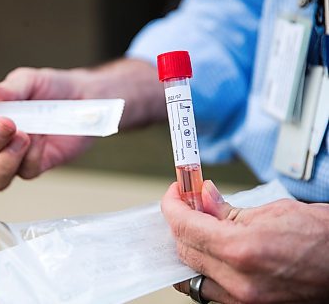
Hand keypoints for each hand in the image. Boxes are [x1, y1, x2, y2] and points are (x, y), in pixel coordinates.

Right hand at [0, 67, 94, 190]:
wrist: (84, 96)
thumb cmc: (49, 88)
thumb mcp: (26, 82)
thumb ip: (2, 90)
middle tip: (6, 122)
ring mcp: (18, 158)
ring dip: (5, 159)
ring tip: (23, 136)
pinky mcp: (39, 165)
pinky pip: (28, 171)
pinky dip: (32, 156)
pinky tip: (42, 139)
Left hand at [162, 180, 328, 303]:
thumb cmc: (321, 237)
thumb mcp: (272, 210)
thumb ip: (227, 209)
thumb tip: (202, 197)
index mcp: (241, 250)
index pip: (185, 227)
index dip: (173, 205)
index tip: (174, 193)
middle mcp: (237, 282)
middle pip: (184, 250)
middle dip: (179, 223)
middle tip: (186, 204)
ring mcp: (242, 301)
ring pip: (191, 275)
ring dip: (188, 248)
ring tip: (198, 227)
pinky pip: (209, 290)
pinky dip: (203, 269)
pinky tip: (209, 252)